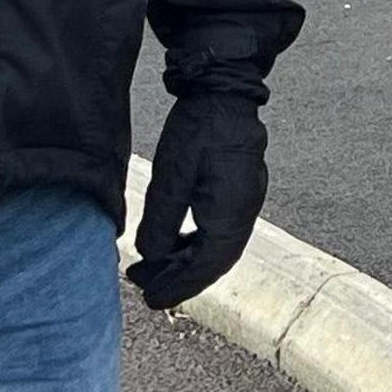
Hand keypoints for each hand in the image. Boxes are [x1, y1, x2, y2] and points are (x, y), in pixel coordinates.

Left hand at [128, 92, 268, 310]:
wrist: (224, 91)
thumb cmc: (198, 128)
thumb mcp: (171, 175)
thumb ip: (162, 221)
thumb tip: (153, 256)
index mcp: (232, 212)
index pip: (206, 265)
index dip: (178, 287)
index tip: (151, 300)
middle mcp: (245, 212)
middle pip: (214, 262)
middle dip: (180, 279)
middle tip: (145, 288)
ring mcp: (246, 202)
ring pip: (217, 248)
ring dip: (185, 261)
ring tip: (152, 266)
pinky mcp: (239, 191)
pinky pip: (219, 231)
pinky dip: (195, 244)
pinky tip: (173, 243)